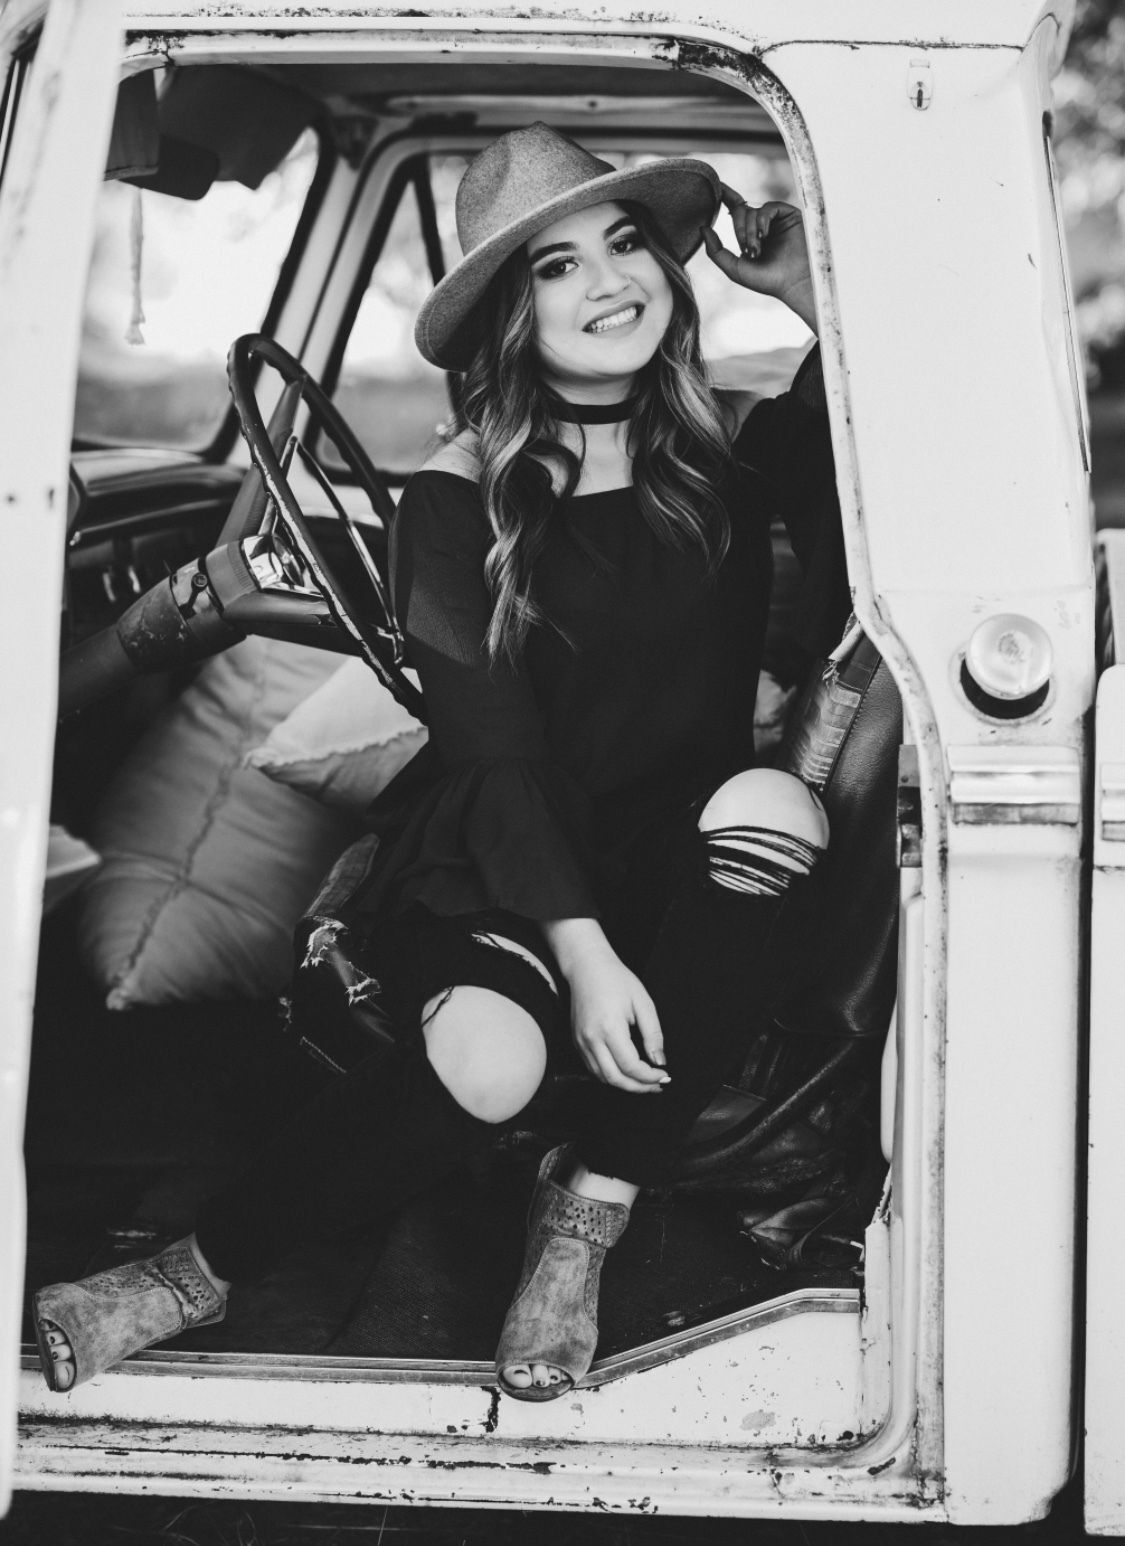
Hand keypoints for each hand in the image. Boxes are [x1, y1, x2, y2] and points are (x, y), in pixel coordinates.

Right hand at [564, 942, 667, 1094]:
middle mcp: (592, 1039)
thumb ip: (653, 1034)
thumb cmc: (616, 979)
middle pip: (615, 1079)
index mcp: (610, 1028)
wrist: (587, 967)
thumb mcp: (643, 1002)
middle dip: (639, 1087)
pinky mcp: (577, 1042)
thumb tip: (659, 1061)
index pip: (631, 1066)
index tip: (664, 1075)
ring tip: (644, 1081)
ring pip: (603, 1078)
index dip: (649, 1076)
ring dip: (625, 1084)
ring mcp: (581, 1042)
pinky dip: (611, 1075)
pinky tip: (626, 1071)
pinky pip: (593, 1068)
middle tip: (656, 1085)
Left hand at [701, 186, 815, 330]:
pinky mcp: (788, 215)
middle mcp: (762, 225)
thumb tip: (703, 228)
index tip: (716, 186)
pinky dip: (762, 220)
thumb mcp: (734, 268)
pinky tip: (764, 235)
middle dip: (739, 229)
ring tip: (757, 249)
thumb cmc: (766, 280)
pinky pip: (768, 207)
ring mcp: (775, 219)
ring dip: (750, 230)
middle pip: (741, 211)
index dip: (725, 197)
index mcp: (750, 235)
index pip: (735, 210)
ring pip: (753, 211)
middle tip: (748, 249)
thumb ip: (716, 251)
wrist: (793, 283)